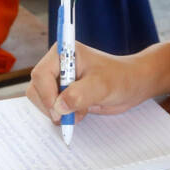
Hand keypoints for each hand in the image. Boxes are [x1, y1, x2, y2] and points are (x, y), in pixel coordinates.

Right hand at [27, 42, 160, 125]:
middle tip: (68, 116)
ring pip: (42, 101)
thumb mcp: (101, 85)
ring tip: (80, 112)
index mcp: (63, 53)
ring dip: (58, 112)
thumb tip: (59, 107)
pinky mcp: (64, 94)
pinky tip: (80, 113)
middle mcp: (58, 66)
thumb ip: (79, 94)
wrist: (132, 85)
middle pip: (36, 89)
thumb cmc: (120, 77)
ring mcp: (60, 81)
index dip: (46, 93)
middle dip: (50, 106)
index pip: (41, 74)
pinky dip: (62, 116)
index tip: (58, 110)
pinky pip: (53, 108)